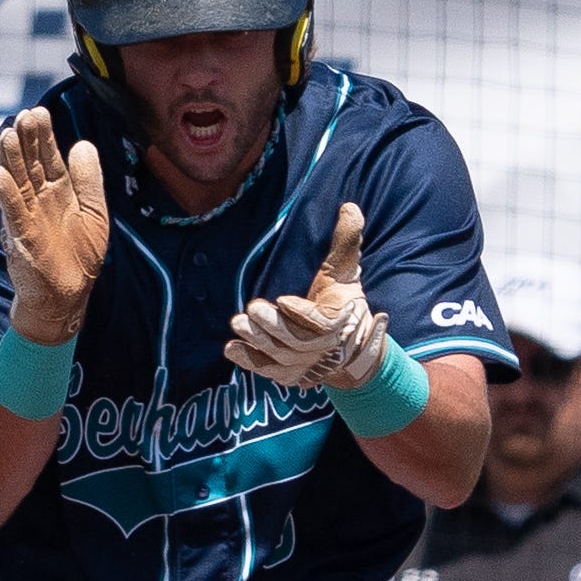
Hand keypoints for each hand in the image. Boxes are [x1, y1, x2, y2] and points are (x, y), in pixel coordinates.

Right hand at [0, 104, 108, 336]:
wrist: (67, 297)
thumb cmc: (80, 257)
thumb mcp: (95, 214)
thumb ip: (90, 180)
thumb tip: (83, 144)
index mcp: (58, 191)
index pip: (48, 156)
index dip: (44, 135)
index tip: (39, 111)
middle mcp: (40, 200)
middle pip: (31, 164)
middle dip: (27, 140)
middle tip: (23, 116)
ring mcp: (28, 217)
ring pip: (18, 183)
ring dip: (11, 160)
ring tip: (8, 136)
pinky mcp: (22, 237)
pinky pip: (13, 213)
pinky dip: (7, 195)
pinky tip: (0, 176)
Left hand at [225, 204, 388, 392]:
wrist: (346, 344)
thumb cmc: (340, 300)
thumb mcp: (344, 271)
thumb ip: (345, 242)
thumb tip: (349, 207)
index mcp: (339, 322)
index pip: (322, 323)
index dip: (302, 314)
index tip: (283, 300)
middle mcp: (322, 348)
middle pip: (295, 341)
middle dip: (273, 326)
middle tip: (252, 309)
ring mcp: (304, 364)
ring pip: (278, 355)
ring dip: (257, 340)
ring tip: (238, 322)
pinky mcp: (286, 373)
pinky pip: (266, 369)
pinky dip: (248, 361)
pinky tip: (231, 349)